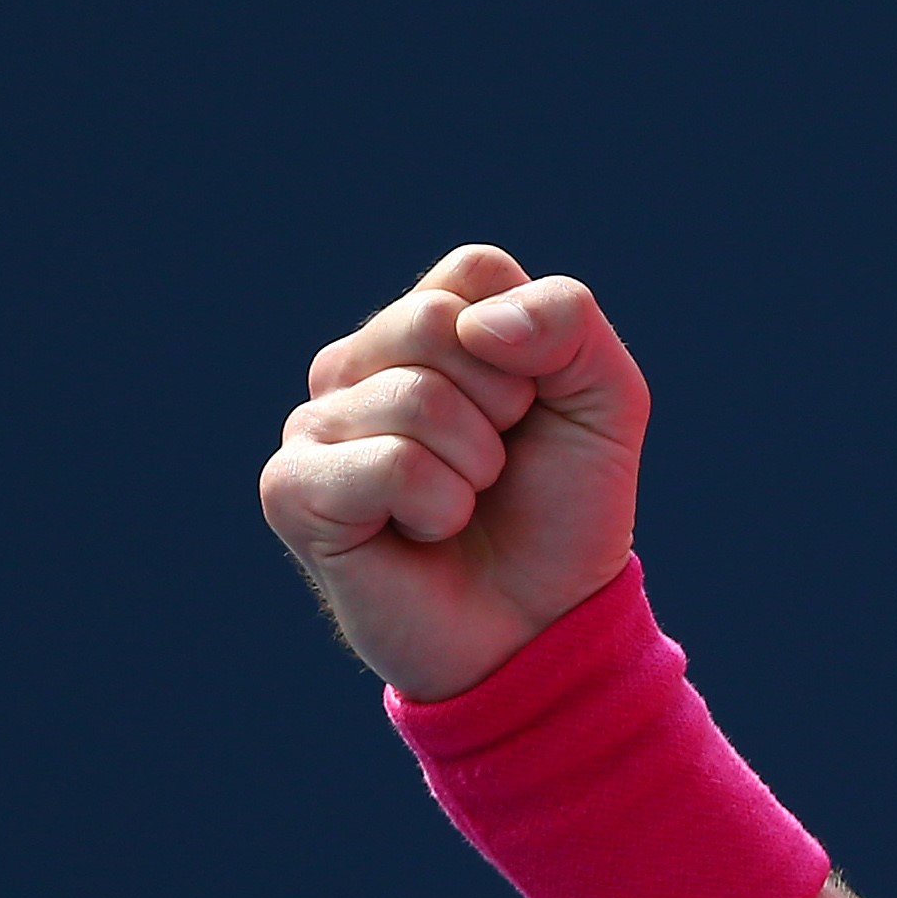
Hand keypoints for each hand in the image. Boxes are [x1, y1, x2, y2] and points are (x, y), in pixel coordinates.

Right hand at [259, 243, 647, 702]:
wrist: (541, 625)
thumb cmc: (562, 511)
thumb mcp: (605, 401)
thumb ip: (569, 322)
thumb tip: (478, 326)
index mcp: (421, 326)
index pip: (474, 272)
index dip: (533, 347)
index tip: (531, 410)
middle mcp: (354, 363)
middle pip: (435, 323)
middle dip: (502, 407)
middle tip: (495, 467)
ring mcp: (314, 424)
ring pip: (415, 398)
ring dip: (475, 470)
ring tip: (461, 508)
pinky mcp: (291, 490)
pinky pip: (389, 465)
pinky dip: (439, 508)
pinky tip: (424, 535)